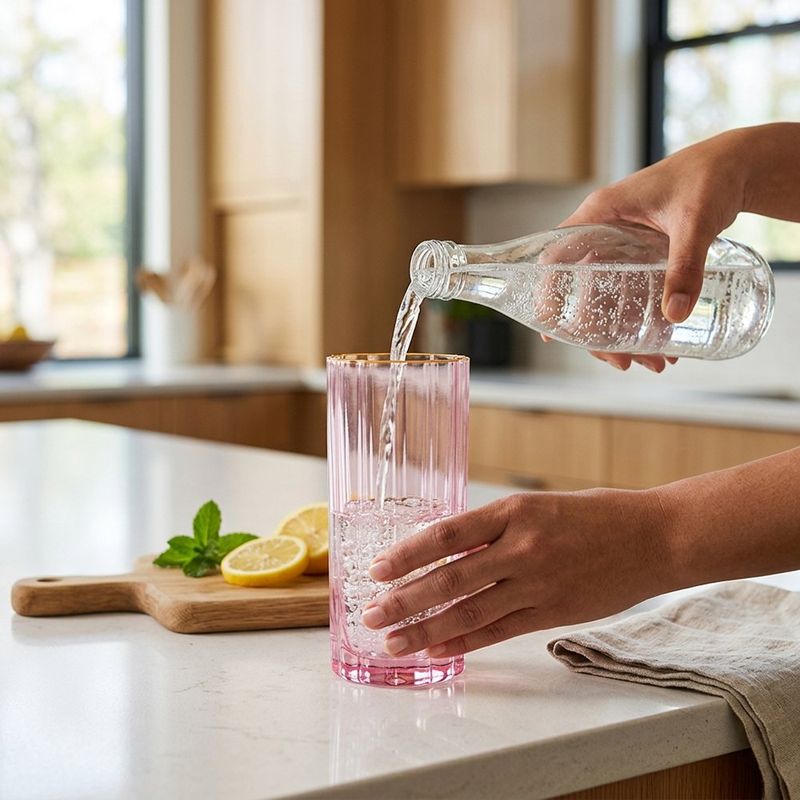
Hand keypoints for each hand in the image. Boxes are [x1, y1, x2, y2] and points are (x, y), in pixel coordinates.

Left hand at [361, 489, 670, 657]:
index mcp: (514, 511)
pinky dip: (463, 643)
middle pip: (448, 578)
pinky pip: (498, 631)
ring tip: (393, 642)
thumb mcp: (539, 506)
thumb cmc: (596, 515)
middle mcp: (520, 548)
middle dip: (404, 599)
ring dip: (424, 629)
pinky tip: (437, 649)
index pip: (445, 535)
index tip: (377, 569)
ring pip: (468, 611)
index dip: (406, 554)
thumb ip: (495, 528)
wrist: (654, 537)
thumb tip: (447, 548)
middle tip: (371, 614)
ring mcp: (536, 584)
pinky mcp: (552, 613)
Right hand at [551, 129, 753, 371]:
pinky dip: (643, 322)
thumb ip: (686, 265)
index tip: (551, 331)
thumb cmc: (710, 178)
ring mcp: (622, 246)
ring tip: (654, 363)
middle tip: (623, 363)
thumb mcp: (695, 223)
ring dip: (625, 335)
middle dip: (600, 333)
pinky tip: (666, 344)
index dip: (547, 296)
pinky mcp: (642, 257)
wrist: (736, 167)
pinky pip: (631, 295)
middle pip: (583, 291)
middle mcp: (604, 231)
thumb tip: (674, 314)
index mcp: (601, 214)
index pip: (556, 258)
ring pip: (608, 298)